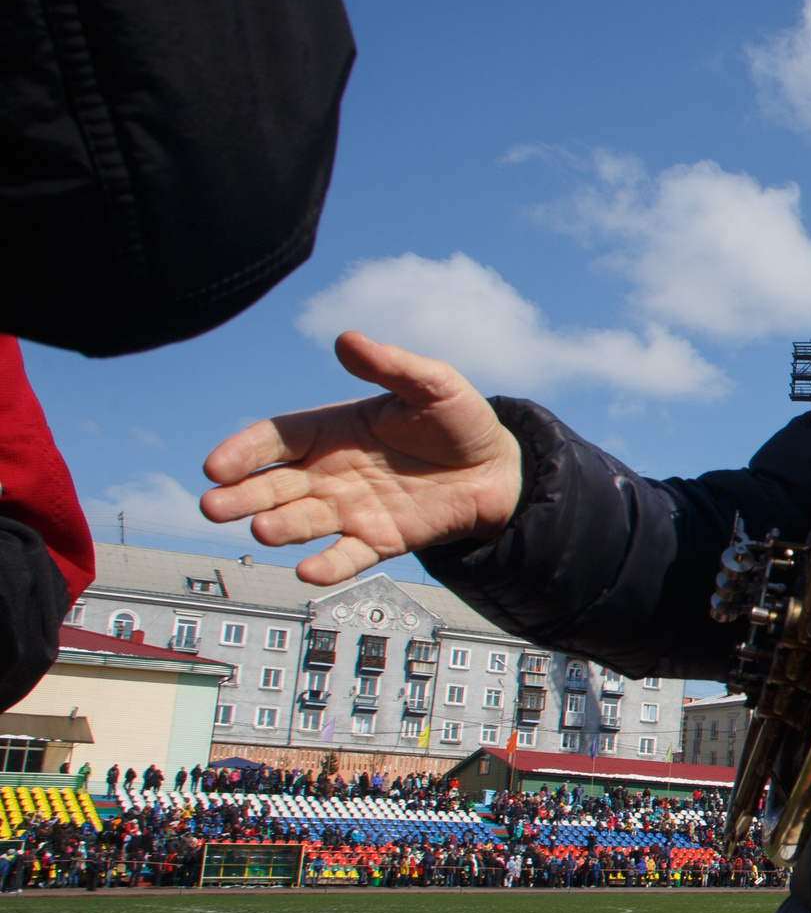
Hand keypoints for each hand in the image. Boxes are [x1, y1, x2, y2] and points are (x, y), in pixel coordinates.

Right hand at [201, 332, 522, 585]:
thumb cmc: (456, 419)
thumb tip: (348, 340)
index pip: (275, 438)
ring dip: (279, 528)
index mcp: (330, 430)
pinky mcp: (378, 539)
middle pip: (273, 485)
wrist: (495, 468)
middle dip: (241, 496)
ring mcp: (350, 508)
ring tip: (262, 530)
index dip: (244, 451)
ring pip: (302, 522)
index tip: (216, 466)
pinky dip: (327, 566)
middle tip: (213, 506)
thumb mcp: (430, 384)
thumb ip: (390, 366)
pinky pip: (346, 556)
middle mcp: (328, 472)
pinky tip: (308, 573)